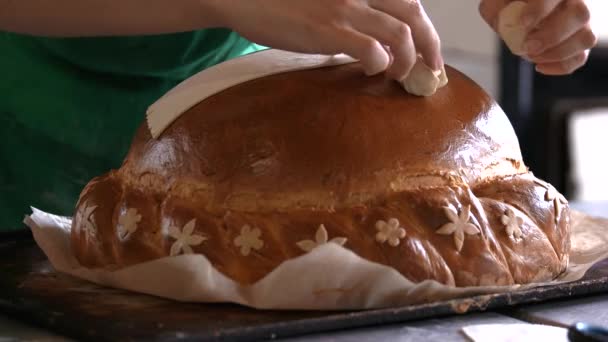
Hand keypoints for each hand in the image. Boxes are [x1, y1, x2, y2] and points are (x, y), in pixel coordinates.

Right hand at [214, 0, 442, 80]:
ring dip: (407, 60)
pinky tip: (372, 72)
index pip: (408, 1)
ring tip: (398, 75)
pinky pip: (372, 50)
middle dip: (430, 46)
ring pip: (400, 33)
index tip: (429, 53)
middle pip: (413, 14)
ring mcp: (345, 7)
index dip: (427, 29)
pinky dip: (381, 64)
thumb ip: (352, 13)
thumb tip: (373, 43)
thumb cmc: (281, 0)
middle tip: (431, 71)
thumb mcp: (325, 2)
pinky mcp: (328, 29)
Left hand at [479, 0, 597, 74]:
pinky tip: (539, 67)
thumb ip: (497, 6)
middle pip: (580, 14)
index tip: (523, 23)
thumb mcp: (499, 2)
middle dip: (552, 35)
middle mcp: (576, 2)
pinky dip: (560, 67)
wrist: (520, 13)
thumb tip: (500, 16)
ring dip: (558, 53)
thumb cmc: (510, 4)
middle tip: (529, 47)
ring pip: (586, 38)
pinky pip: (580, 58)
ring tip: (531, 56)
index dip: (540, 9)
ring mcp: (582, 23)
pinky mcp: (579, 43)